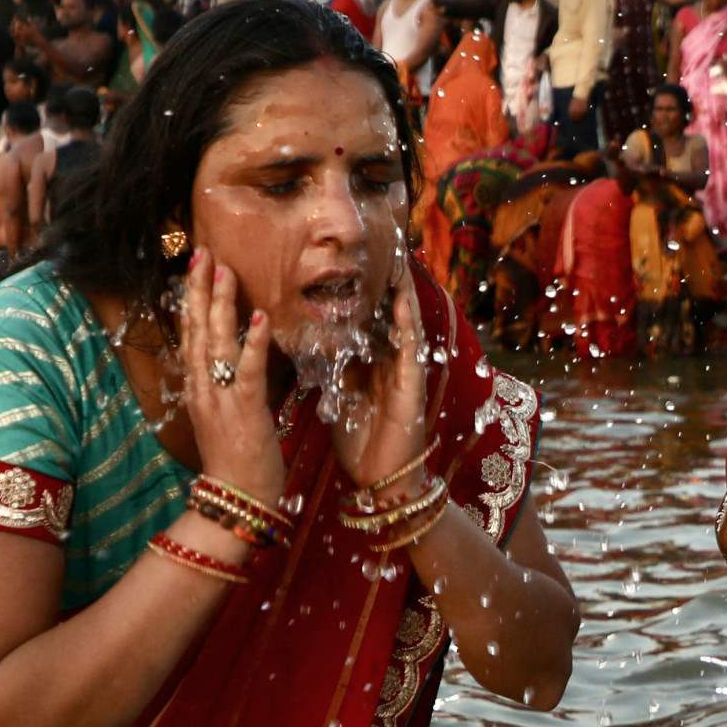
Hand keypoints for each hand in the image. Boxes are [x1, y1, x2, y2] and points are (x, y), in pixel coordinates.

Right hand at [173, 250, 284, 509]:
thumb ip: (224, 386)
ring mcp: (221, 397)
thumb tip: (234, 359)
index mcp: (198, 388)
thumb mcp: (222, 417)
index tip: (195, 268)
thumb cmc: (234, 462)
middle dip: (199, 290)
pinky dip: (253, 342)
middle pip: (196, 330)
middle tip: (203, 254)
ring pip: (217, 343)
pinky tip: (258, 317)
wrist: (235, 499)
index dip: (191, 300)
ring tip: (225, 270)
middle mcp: (203, 388)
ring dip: (221, 305)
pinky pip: (249, 370)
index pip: (190, 336)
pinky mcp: (246, 409)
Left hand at [334, 268, 434, 497]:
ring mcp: (405, 372)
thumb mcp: (340, 398)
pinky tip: (402, 301)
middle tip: (385, 245)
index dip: (365, 291)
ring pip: (405, 323)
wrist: (380, 481)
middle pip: (390, 313)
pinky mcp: (413, 386)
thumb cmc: (361, 443)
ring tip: (399, 259)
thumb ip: (334, 370)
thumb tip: (313, 346)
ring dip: (403, 292)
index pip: (369, 319)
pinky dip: (406, 324)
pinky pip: (411, 349)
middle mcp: (392, 362)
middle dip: (389, 282)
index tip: (355, 260)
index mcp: (373, 364)